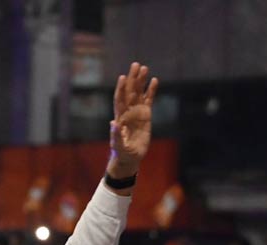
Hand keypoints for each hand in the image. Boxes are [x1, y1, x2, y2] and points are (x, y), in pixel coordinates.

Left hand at [107, 62, 158, 179]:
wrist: (130, 157)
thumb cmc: (122, 152)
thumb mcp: (118, 146)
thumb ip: (116, 135)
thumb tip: (112, 123)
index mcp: (120, 116)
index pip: (120, 99)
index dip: (121, 88)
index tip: (123, 77)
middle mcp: (128, 111)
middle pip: (129, 91)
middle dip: (132, 78)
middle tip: (136, 65)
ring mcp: (137, 111)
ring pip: (139, 93)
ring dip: (141, 81)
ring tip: (144, 68)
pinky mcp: (145, 115)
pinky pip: (148, 99)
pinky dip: (151, 90)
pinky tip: (154, 80)